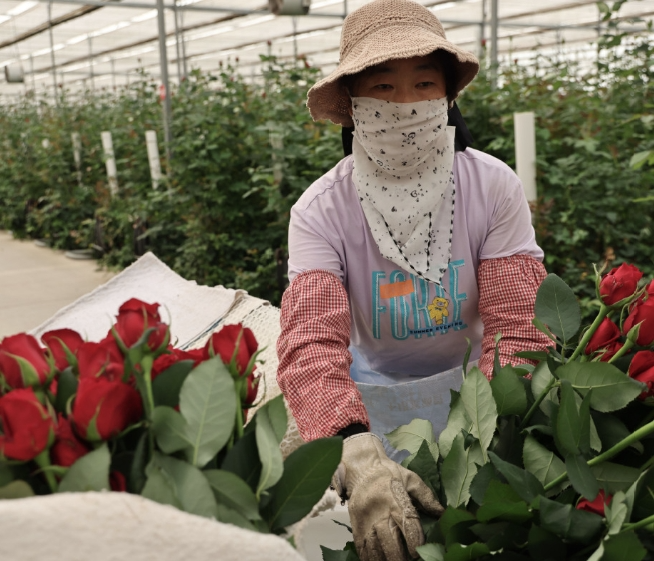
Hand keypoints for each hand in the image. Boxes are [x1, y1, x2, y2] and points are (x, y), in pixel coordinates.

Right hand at [332, 433, 443, 560]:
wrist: (361, 467)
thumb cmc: (389, 473)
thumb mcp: (410, 478)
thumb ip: (426, 496)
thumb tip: (443, 513)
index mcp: (394, 499)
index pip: (406, 522)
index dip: (414, 539)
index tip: (419, 551)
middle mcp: (379, 512)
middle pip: (390, 541)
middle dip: (400, 556)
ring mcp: (366, 521)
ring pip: (375, 548)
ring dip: (386, 559)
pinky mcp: (356, 525)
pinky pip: (362, 548)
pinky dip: (370, 558)